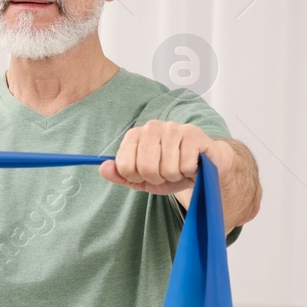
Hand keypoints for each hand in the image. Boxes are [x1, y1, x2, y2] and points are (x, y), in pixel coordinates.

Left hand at [99, 119, 228, 194]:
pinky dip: (189, 172)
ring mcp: (173, 128)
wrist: (203, 166)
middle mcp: (152, 127)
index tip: (146, 175)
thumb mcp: (143, 178)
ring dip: (175, 176)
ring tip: (179, 168)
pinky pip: (185, 165)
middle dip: (157, 178)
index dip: (136, 178)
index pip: (124, 166)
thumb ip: (121, 175)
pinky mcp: (193, 134)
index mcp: (136, 135)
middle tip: (165, 173)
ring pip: (167, 168)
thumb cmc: (171, 170)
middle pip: (145, 167)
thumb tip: (103, 168)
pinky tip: (191, 164)